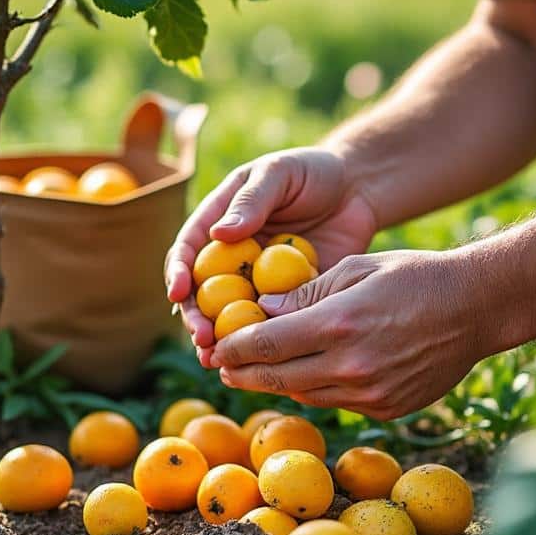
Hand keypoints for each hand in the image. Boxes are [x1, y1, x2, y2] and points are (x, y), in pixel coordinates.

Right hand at [164, 147, 378, 361]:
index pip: (187, 251)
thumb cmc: (313, 172)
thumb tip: (218, 235)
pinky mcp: (287, 300)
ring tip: (219, 360)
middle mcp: (232, 258)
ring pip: (232, 316)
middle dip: (197, 319)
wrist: (357, 191)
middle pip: (202, 294)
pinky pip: (272, 325)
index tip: (178, 293)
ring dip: (223, 341)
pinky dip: (264, 344)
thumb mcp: (279, 174)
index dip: (178, 273)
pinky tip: (262, 362)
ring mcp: (258, 282)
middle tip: (203, 338)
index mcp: (218, 224)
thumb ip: (251, 201)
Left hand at [210, 249, 493, 420]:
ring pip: (305, 395)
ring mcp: (370, 392)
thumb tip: (260, 312)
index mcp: (338, 323)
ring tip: (258, 374)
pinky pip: (337, 403)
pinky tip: (306, 378)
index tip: (217, 347)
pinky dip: (317, 391)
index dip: (234, 348)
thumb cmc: (414, 275)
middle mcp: (350, 365)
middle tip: (223, 368)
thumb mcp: (356, 268)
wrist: (476, 307)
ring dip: (278, 385)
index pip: (266, 345)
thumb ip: (304, 294)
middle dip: (243, 375)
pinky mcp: (388, 408)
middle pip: (278, 379)